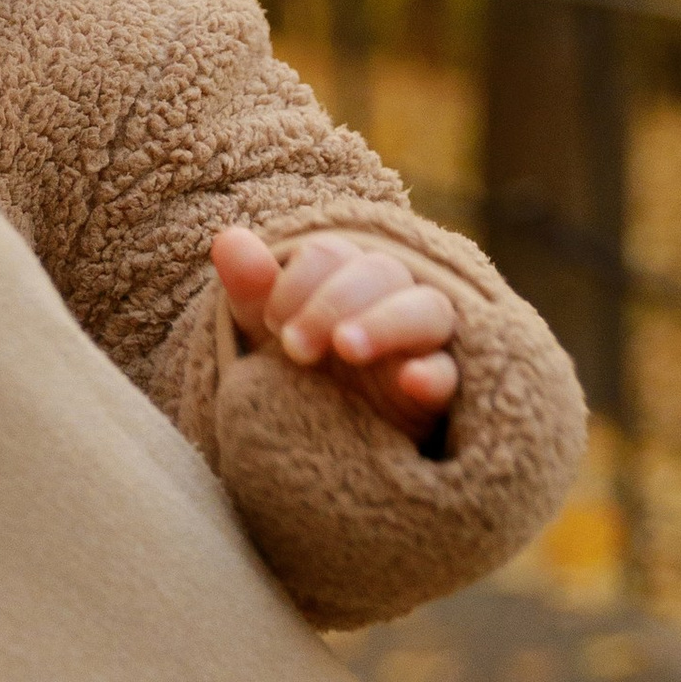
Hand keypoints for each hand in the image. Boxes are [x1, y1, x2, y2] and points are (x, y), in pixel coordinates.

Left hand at [209, 225, 459, 442]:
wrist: (329, 441)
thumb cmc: (305, 370)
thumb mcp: (272, 332)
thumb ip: (253, 288)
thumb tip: (228, 240)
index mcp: (348, 277)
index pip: (332, 253)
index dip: (299, 280)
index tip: (272, 323)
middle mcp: (393, 299)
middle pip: (381, 271)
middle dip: (332, 302)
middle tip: (295, 348)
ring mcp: (424, 343)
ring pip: (428, 309)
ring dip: (385, 322)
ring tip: (347, 348)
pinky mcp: (444, 390)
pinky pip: (453, 372)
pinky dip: (436, 374)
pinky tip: (414, 381)